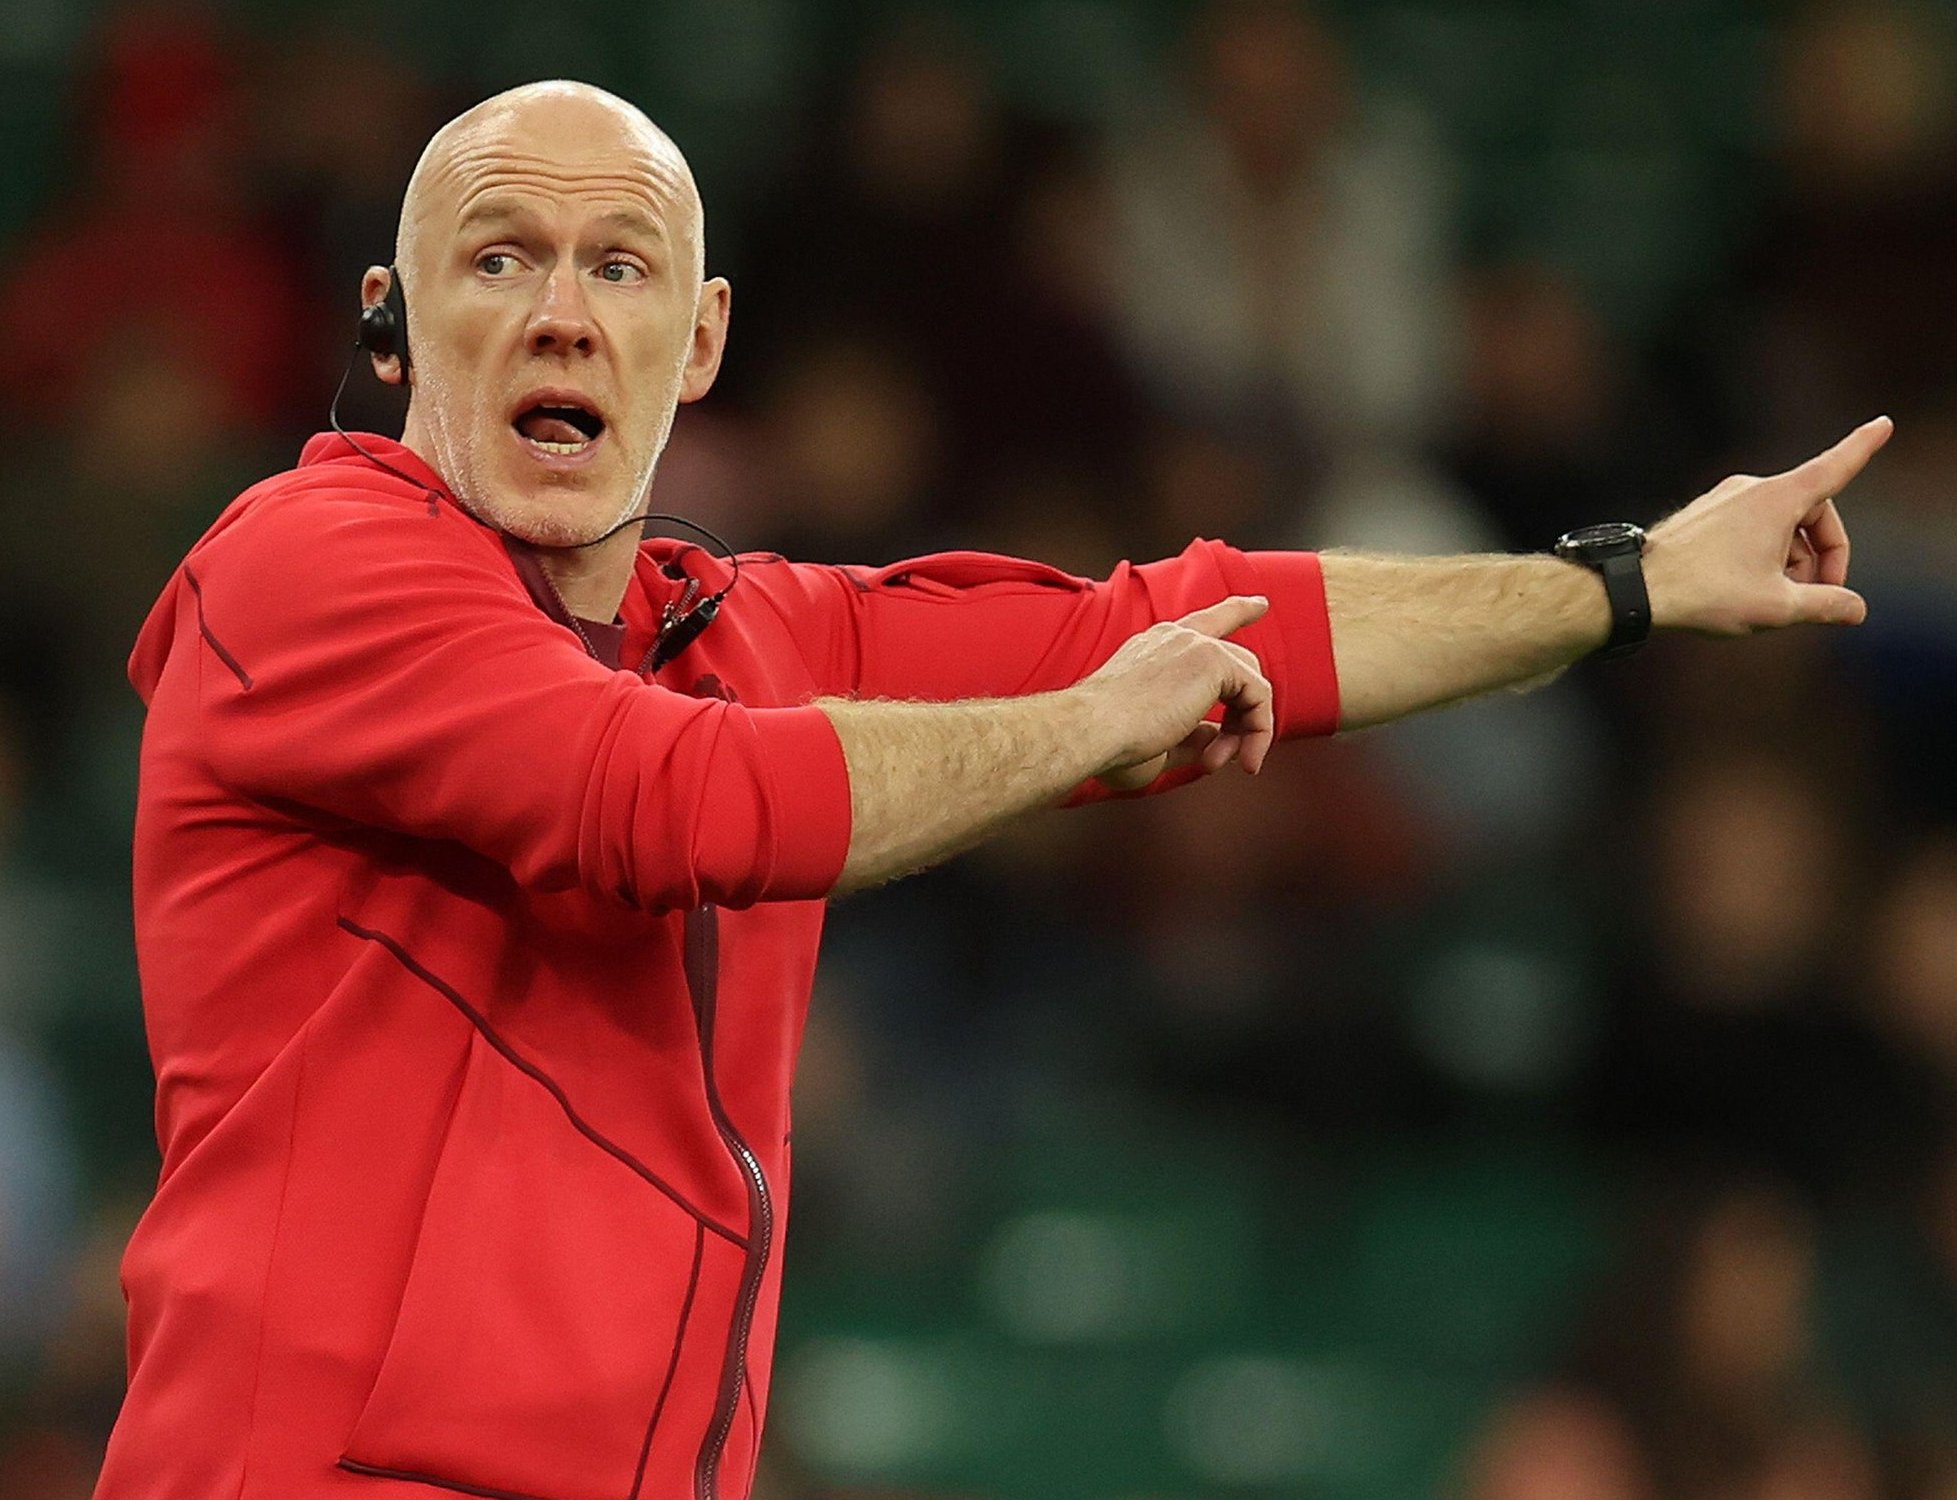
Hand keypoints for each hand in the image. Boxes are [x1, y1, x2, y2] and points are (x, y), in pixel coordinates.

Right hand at [1077, 595, 1274, 790]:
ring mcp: (1194, 644)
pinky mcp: (1212, 659)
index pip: (1204, 623)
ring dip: (1247, 730)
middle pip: (1239, 660)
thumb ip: (1191, 734)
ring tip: (1220, 764)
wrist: (1090, 730)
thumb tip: (1216, 737)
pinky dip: (1258, 731)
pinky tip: (1243, 761)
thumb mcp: (1158, 738)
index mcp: (1154, 648)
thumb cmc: (1108, 742)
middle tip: (1223, 758)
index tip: (1260, 605)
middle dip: (1245, 713)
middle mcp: (1175, 637)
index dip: (1236, 612)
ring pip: (1251, 681)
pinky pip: (1258, 694)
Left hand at [1643, 416, 1890, 635]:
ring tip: (1776, 601)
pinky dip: (1764, 556)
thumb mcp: (1776, 607)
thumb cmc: (1704, 593)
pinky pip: (1751, 530)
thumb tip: (1855, 609)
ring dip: (1793, 561)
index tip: (1884, 423)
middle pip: (1813, 514)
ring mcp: (1724, 499)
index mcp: (1778, 499)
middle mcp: (1752, 489)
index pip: (1834, 469)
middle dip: (1825, 555)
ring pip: (1781, 527)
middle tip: (1819, 597)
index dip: (1863, 448)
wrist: (1633, 588)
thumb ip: (1825, 605)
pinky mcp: (1705, 515)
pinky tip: (1748, 590)